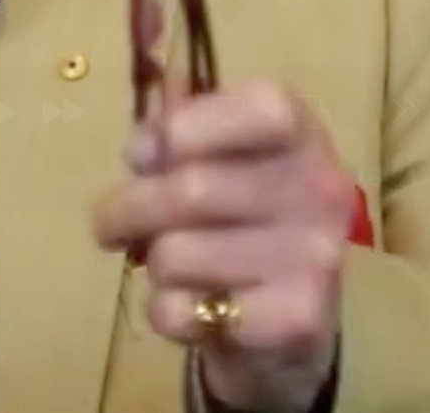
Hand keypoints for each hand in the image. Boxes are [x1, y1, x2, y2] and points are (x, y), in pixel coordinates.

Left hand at [91, 79, 349, 412]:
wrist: (293, 321)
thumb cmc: (244, 220)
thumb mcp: (222, 158)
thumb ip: (179, 132)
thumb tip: (143, 144)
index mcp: (304, 135)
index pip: (262, 108)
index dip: (190, 126)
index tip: (144, 154)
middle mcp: (321, 190)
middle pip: (192, 189)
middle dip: (127, 208)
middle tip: (109, 223)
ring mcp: (314, 258)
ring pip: (176, 254)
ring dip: (152, 263)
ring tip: (170, 265)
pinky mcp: (294, 320)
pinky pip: (181, 311)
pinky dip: (164, 311)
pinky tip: (190, 306)